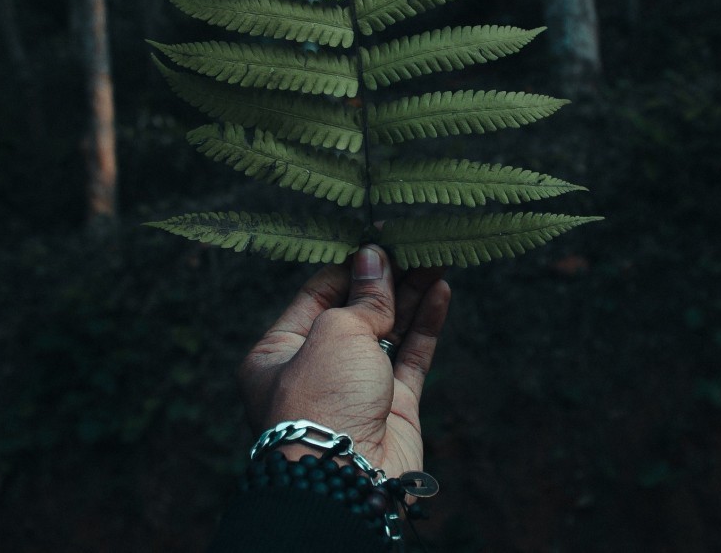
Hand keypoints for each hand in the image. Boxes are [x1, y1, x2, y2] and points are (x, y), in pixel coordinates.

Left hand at [239, 245, 450, 477]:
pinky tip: (441, 290)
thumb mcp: (335, 332)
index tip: (377, 239)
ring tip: (435, 259)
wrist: (347, 479)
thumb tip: (374, 258)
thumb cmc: (322, 400)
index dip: (349, 267)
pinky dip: (426, 323)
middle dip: (386, 279)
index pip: (316, 294)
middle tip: (413, 245)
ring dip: (411, 295)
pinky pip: (412, 355)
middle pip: (356, 310)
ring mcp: (357, 387)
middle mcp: (316, 368)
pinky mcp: (393, 405)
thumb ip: (362, 296)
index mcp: (279, 352)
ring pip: (389, 330)